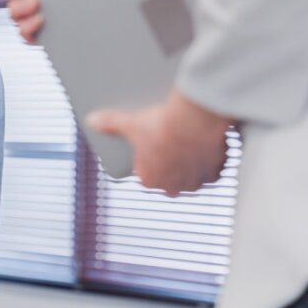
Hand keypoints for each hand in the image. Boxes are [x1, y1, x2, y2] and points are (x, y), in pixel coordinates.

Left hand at [88, 89, 233, 195]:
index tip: (155, 143)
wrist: (195, 119)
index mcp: (150, 180)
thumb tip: (91, 120)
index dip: (151, 157)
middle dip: (172, 163)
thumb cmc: (161, 124)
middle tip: (173, 140)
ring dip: (192, 163)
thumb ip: (110, 123)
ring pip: (193, 175)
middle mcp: (173, 187)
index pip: (147, 174)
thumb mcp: (131, 123)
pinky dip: (211, 160)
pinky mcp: (216, 174)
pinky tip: (206, 145)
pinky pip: (213, 170)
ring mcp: (196, 182)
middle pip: (171, 176)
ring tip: (190, 141)